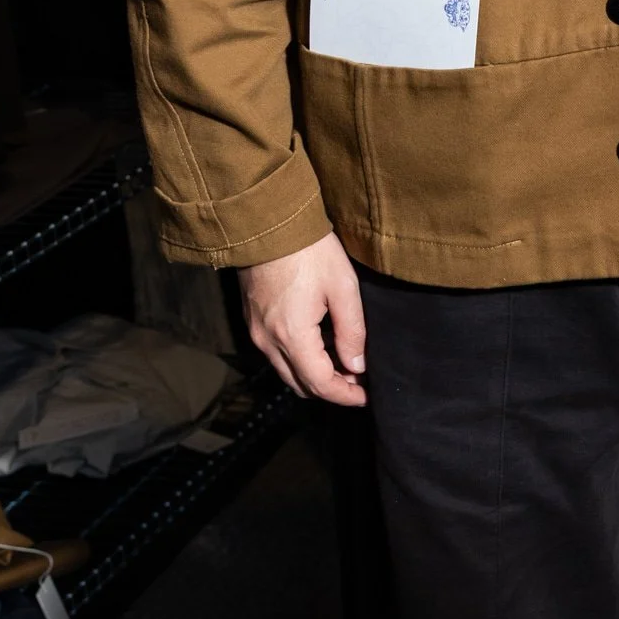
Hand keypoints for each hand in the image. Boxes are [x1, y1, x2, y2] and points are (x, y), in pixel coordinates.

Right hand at [240, 234, 367, 405]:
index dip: (346, 396)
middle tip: (358, 380)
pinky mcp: (252, 320)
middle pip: (301, 385)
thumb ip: (352, 331)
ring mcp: (256, 332)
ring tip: (343, 362)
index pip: (320, 384)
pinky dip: (299, 359)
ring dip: (314, 375)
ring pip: (287, 372)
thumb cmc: (309, 251)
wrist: (267, 223)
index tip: (366, 396)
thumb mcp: (343, 287)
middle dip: (330, 389)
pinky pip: (276, 354)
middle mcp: (268, 341)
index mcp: (292, 335)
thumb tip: (357, 366)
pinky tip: (321, 344)